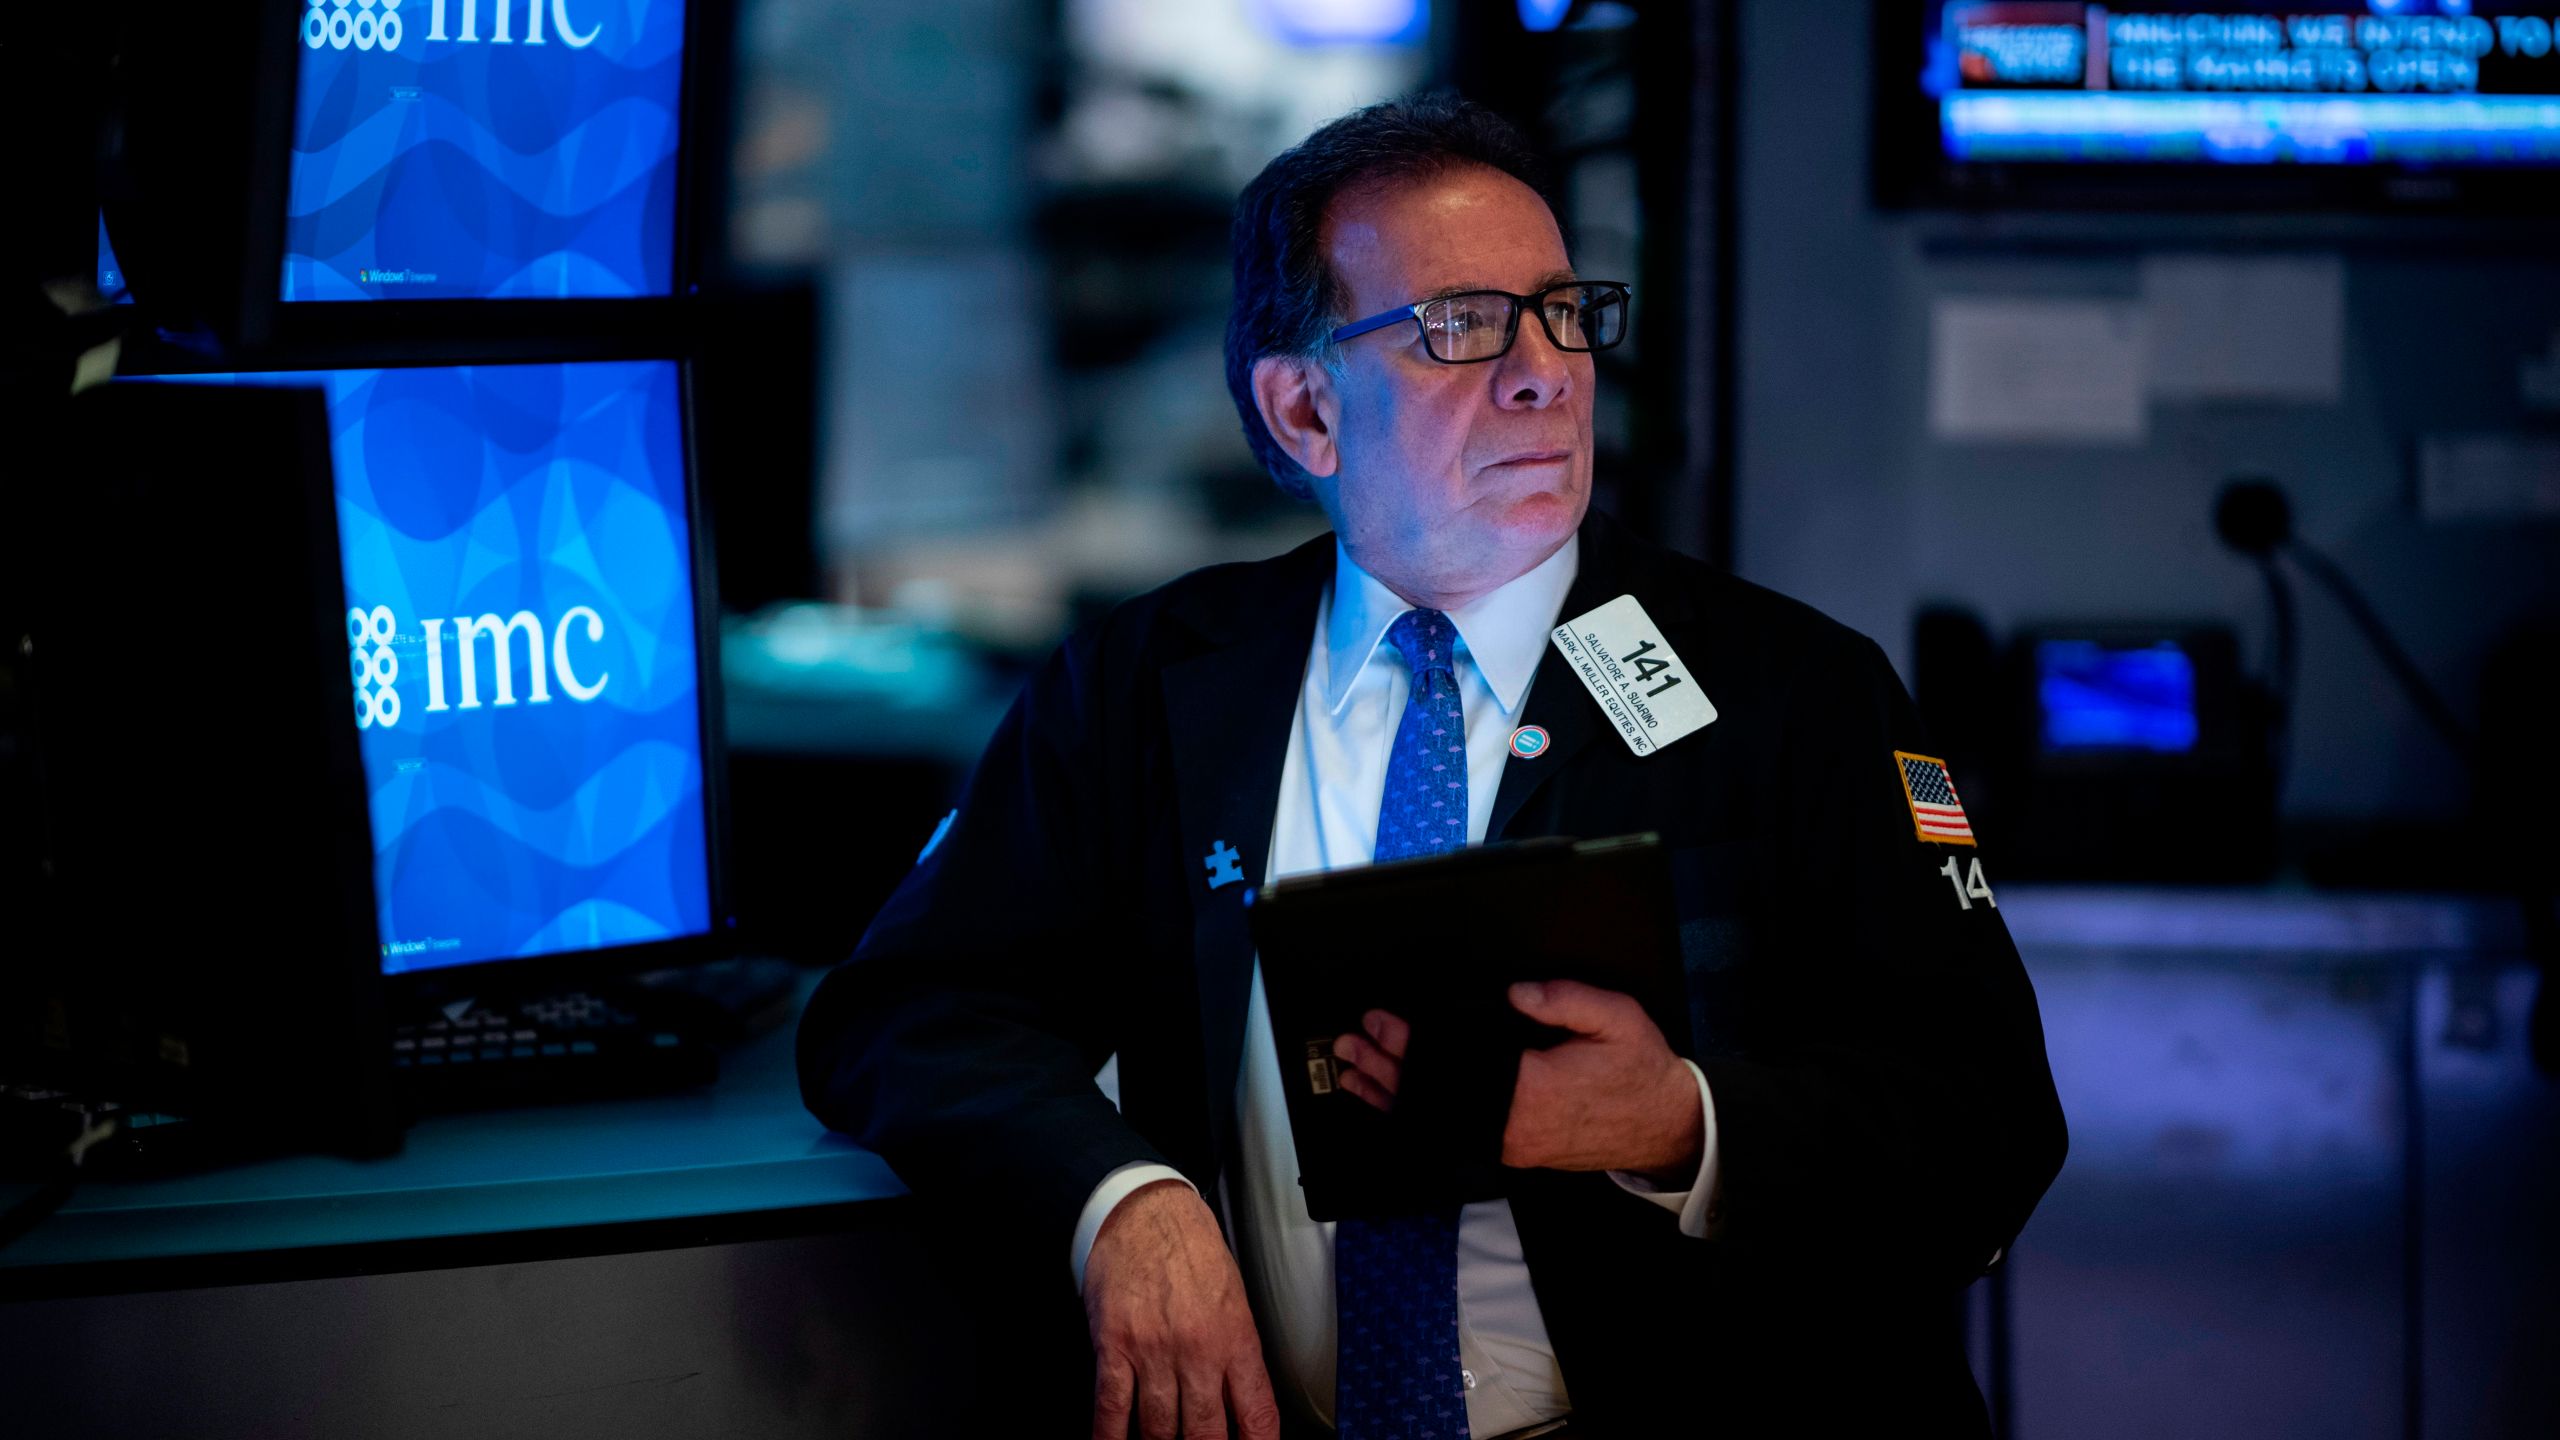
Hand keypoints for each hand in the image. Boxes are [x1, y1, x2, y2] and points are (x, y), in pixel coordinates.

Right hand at [1083, 1178, 1281, 1439]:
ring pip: (1158, 1428)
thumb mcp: (1234, 1299)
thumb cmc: (1191, 1250)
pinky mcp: (1114, 1346)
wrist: (1146, 1211)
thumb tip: (1238, 1406)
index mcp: (1236, 1338)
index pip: (1256, 1414)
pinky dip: (1111, 1438)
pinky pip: (1111, 1407)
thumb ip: (1237, 1354)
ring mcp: (1154, 1351)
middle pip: (1204, 1433)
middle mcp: (1198, 1350)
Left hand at [1329, 984, 1701, 1181]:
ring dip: (1392, 1094)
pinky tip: (1391, 1106)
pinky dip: (1418, 1118)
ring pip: (1439, 1120)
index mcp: (1535, 1088)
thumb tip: (1516, 992)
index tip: (1382, 1022)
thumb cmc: (1639, 1070)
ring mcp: (1511, 1143)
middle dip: (1388, 1067)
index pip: (1457, 1064)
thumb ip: (1565, 1001)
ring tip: (1352, 1072)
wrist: (1662, 1126)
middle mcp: (1515, 1124)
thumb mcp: (1616, 1020)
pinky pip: (1453, 1133)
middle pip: (1437, 1096)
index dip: (1413, 1043)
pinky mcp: (1512, 1150)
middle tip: (1351, 1042)